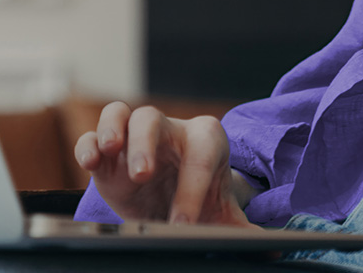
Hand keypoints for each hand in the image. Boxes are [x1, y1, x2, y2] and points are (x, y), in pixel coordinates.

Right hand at [73, 101, 253, 225]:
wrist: (173, 201)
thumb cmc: (200, 201)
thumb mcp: (223, 216)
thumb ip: (244, 229)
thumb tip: (274, 248)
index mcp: (205, 140)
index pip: (201, 155)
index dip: (194, 187)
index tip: (184, 223)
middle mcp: (168, 131)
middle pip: (154, 120)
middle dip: (147, 145)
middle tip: (143, 176)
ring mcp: (134, 137)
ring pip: (121, 115)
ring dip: (112, 130)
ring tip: (109, 151)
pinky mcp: (106, 152)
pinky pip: (92, 136)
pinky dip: (88, 145)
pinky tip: (88, 164)